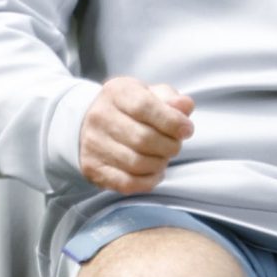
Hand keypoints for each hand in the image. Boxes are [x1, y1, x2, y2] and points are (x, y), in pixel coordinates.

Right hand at [80, 78, 192, 193]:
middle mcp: (100, 117)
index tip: (187, 129)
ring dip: (160, 164)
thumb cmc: (129, 108)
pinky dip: (148, 181)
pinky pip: (127, 183)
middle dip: (169, 146)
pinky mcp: (93, 168)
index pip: (145, 107)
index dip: (172, 121)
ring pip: (137, 163)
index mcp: (117, 93)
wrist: (89, 123)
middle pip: (143, 139)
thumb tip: (185, 107)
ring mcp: (93, 144)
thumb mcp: (150, 94)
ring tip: (163, 157)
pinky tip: (154, 172)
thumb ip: (171, 99)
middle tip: (174, 145)